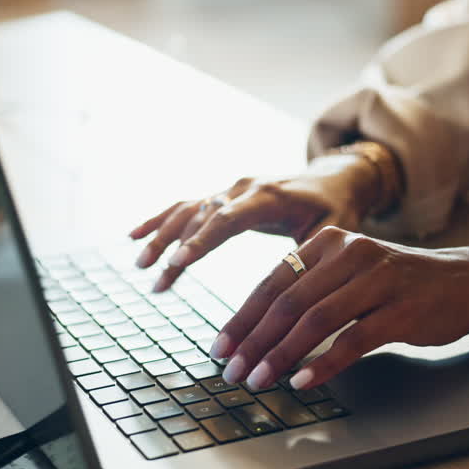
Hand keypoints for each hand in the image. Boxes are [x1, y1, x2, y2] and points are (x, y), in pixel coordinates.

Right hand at [129, 155, 379, 291]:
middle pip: (200, 216)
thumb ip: (312, 252)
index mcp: (269, 196)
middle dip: (175, 247)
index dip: (202, 240)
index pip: (229, 218)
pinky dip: (159, 219)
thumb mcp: (334, 229)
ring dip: (161, 236)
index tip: (179, 261)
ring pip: (187, 210)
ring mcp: (229, 190)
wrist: (334, 180)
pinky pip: (185, 206)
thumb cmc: (335, 209)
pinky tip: (133, 235)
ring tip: (141, 265)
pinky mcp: (222, 197)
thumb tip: (294, 288)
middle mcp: (243, 188)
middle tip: (155, 277)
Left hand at [209, 226, 468, 390]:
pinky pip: (353, 340)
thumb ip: (309, 290)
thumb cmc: (399, 282)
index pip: (273, 281)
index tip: (221, 348)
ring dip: (281, 356)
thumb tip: (258, 330)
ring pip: (315, 321)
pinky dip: (324, 364)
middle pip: (289, 302)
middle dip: (254, 341)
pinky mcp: (401, 310)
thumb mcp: (350, 271)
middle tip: (233, 372)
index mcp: (330, 242)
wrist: (465, 282)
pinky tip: (303, 382)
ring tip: (259, 380)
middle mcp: (351, 254)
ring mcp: (377, 281)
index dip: (242, 318)